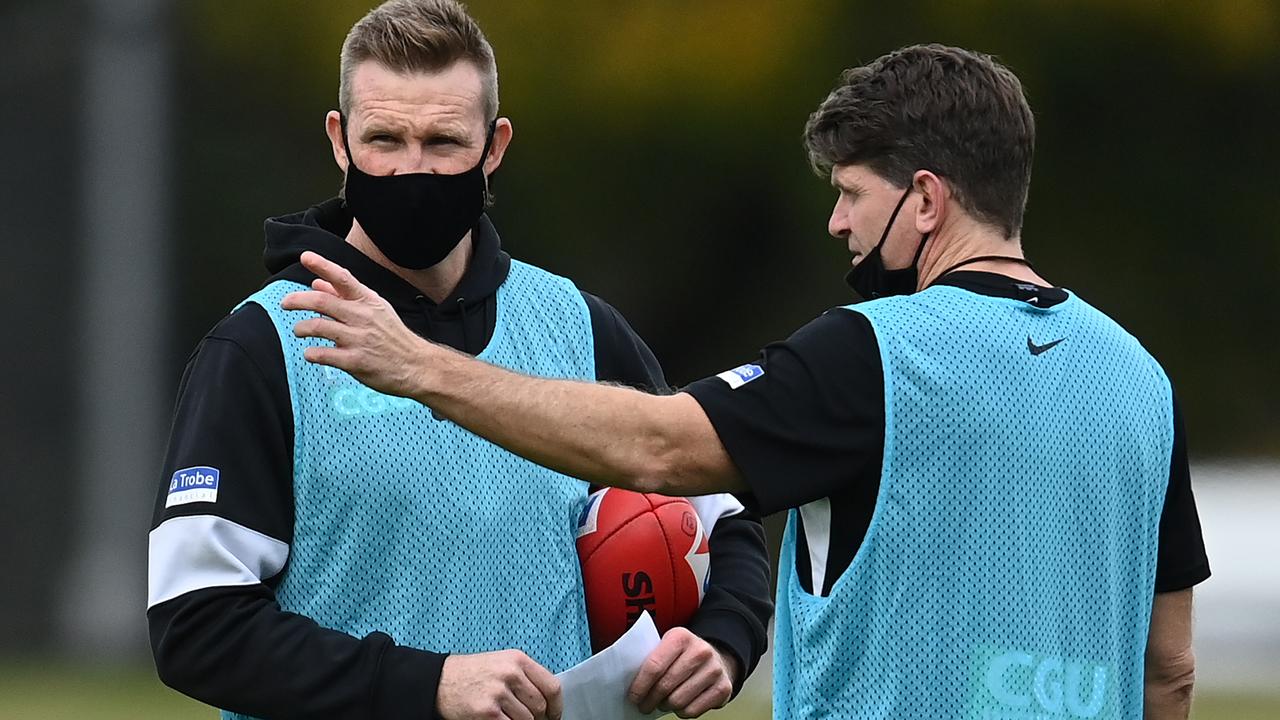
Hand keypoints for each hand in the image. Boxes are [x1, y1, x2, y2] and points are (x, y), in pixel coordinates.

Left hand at [281, 251, 433, 397]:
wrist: (416, 365)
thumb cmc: (393, 337)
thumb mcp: (375, 310)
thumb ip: (345, 297)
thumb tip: (317, 283)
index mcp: (368, 302)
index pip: (343, 278)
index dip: (322, 265)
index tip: (305, 257)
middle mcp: (362, 317)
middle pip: (322, 302)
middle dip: (297, 300)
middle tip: (285, 303)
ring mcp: (359, 339)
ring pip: (318, 327)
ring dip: (301, 327)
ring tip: (299, 330)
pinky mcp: (355, 361)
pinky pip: (323, 354)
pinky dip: (311, 353)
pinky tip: (311, 353)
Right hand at [437, 649, 562, 719]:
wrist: (439, 681)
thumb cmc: (472, 673)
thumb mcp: (502, 663)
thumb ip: (525, 676)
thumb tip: (547, 701)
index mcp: (518, 659)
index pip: (552, 687)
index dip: (556, 706)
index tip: (554, 715)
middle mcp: (510, 673)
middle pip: (540, 706)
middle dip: (538, 718)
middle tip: (528, 719)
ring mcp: (499, 693)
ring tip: (506, 716)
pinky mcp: (488, 712)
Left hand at [628, 627, 736, 717]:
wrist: (716, 657)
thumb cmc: (682, 656)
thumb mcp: (667, 647)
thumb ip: (651, 658)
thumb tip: (627, 681)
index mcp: (681, 636)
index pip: (654, 665)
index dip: (640, 685)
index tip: (633, 697)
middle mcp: (700, 651)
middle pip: (665, 685)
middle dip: (650, 700)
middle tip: (644, 705)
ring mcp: (714, 670)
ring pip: (678, 701)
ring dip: (666, 706)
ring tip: (663, 702)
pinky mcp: (723, 688)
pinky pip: (693, 710)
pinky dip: (682, 712)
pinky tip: (680, 705)